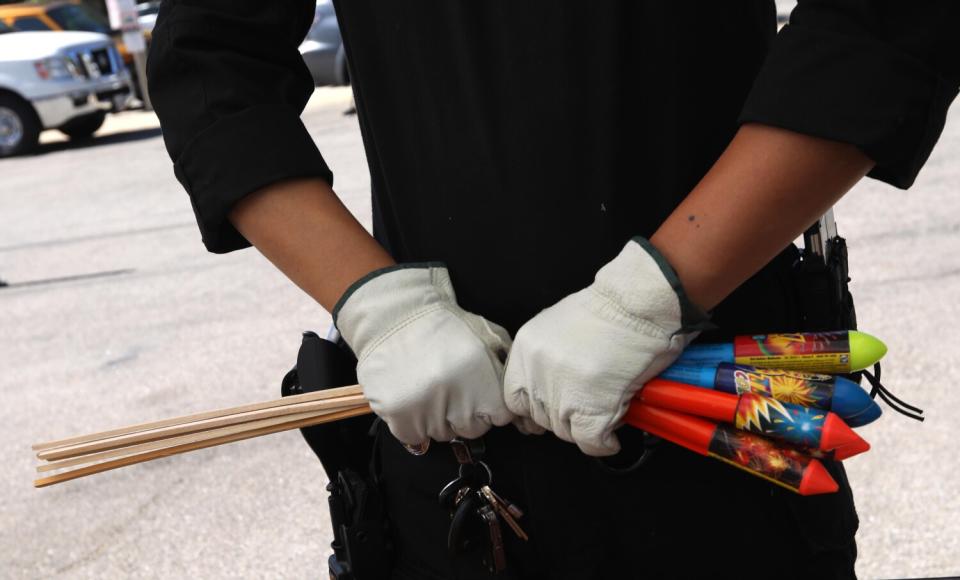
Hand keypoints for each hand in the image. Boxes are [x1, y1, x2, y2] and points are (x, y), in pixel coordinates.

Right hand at [334, 264, 513, 444]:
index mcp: (485, 380)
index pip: (499, 418)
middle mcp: (458, 398)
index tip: (477, 393)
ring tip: (429, 389)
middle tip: (451, 389)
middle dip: (465, 414)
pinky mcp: (398, 414)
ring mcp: (427, 408)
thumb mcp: (489, 337)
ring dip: (438, 418)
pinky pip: (414, 436)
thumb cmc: (448, 327)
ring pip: (442, 434)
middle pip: (471, 430)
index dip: (489, 406)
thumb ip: (507, 368)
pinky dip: (412, 424)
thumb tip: (519, 400)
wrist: (397, 316)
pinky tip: (412, 399)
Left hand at [503, 238, 708, 455]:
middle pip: (541, 418)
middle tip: (586, 410)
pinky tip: (611, 436)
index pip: (513, 397)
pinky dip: (603, 443)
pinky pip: (590, 441)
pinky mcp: (593, 408)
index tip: (548, 413)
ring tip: (605, 413)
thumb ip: (544, 358)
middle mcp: (537, 371)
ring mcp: (563, 392)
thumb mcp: (558, 326)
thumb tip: (548, 388)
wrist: (639, 303)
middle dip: (564, 418)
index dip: (534, 409)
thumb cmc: (610, 310)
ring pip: (565, 432)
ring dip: (585, 429)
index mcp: (526, 349)